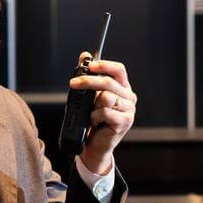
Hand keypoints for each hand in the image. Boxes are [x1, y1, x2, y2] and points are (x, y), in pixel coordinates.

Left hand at [70, 53, 136, 175]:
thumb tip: (83, 55)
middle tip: (73, 83)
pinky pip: (105, 111)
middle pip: (109, 82)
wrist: (95, 147)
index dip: (104, 65)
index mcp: (123, 88)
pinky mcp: (125, 121)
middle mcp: (129, 98)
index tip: (90, 65)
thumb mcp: (88, 97)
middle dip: (88, 81)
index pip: (118, 70)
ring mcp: (129, 110)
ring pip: (106, 97)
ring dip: (93, 106)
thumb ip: (88, 76)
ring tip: (92, 114)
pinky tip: (95, 122)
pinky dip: (95, 117)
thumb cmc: (92, 121)